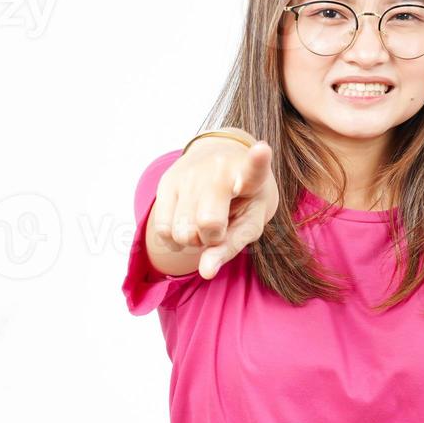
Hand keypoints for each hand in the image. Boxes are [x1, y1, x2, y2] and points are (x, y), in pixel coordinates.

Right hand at [148, 134, 279, 278]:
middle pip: (207, 223)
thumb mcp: (250, 222)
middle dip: (211, 238)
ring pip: (181, 231)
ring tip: (203, 221)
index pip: (254, 168)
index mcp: (249, 174)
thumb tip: (205, 271)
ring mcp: (188, 172)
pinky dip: (174, 238)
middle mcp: (217, 167)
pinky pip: (161, 229)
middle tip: (220, 226)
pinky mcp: (166, 181)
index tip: (262, 150)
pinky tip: (186, 223)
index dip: (257, 160)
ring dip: (192, 238)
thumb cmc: (243, 199)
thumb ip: (231, 247)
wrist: (220, 160)